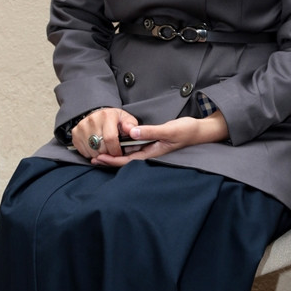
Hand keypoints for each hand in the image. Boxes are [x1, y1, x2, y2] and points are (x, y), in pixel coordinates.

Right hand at [72, 108, 137, 158]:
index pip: (110, 138)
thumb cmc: (115, 120)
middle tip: (112, 152)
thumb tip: (132, 131)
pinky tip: (96, 148)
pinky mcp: (75, 133)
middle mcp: (92, 120)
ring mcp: (82, 126)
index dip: (115, 150)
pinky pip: (83, 152)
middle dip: (109, 154)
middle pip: (100, 147)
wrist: (99, 115)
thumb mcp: (127, 119)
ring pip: (92, 151)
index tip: (119, 153)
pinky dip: (91, 154)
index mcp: (107, 116)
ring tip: (105, 149)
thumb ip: (131, 126)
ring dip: (100, 155)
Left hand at [90, 112, 228, 166]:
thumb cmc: (186, 131)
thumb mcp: (169, 130)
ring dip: (113, 153)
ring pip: (128, 154)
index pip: (128, 160)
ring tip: (97, 150)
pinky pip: (133, 147)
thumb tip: (131, 132)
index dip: (112, 161)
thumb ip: (150, 131)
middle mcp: (149, 152)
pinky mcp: (151, 142)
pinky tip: (113, 143)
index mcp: (152, 152)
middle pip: (125, 159)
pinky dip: (122, 146)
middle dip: (109, 159)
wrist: (199, 130)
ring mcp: (150, 148)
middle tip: (91, 157)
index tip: (98, 158)